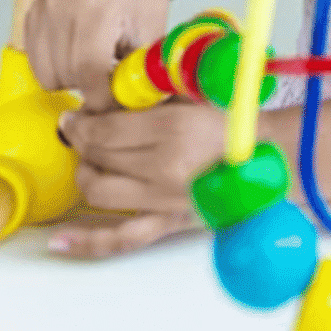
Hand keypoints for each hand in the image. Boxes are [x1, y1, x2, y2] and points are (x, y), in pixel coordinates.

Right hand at [23, 0, 169, 110]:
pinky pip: (36, 63)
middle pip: (66, 76)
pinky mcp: (32, 13)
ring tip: (98, 62)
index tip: (116, 107)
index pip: (89, 71)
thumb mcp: (152, 34)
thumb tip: (127, 115)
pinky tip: (80, 53)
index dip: (102, 99)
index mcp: (96, 7)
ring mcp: (43, 8)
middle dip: (92, 88)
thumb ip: (138, 74)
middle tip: (114, 78)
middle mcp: (63, 5)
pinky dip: (58, 67)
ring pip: (48, 75)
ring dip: (73, 79)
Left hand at [49, 101, 226, 257]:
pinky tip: (59, 241)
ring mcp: (164, 199)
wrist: (272, 158)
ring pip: (99, 193)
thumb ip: (152, 90)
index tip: (74, 115)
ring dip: (85, 175)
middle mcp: (165, 168)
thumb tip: (108, 89)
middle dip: (81, 142)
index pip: (103, 130)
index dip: (81, 122)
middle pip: (97, 158)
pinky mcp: (168, 222)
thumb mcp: (193, 93)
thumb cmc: (235, 124)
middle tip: (79, 130)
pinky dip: (87, 242)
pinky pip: (121, 239)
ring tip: (88, 162)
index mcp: (173, 130)